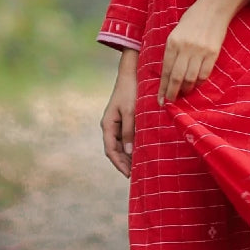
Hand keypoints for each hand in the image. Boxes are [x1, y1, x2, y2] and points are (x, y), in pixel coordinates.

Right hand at [101, 49, 137, 176]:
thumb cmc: (130, 91)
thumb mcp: (131, 112)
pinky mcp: (124, 119)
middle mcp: (110, 126)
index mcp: (108, 125)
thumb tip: (130, 152)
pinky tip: (141, 151)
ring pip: (121, 145)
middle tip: (136, 175)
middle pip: (115, 150)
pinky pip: (126, 137)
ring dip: (128, 156)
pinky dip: (132, 146)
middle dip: (124, 163)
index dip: (119, 164)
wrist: (131, 74)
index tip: (129, 174)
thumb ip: (129, 131)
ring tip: (139, 167)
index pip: (111, 150)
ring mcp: (116, 123)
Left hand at [158, 0, 249, 106]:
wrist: (213, 8)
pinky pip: (204, 74)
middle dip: (172, 92)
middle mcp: (185, 48)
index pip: (166, 70)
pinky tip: (196, 85)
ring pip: (191, 78)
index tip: (160, 100)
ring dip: (186, 89)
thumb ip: (172, 51)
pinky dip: (199, 83)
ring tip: (183, 92)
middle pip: (177, 77)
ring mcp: (200, 51)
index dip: (163, 88)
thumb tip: (169, 74)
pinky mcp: (213, 53)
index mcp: (173, 42)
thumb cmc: (192, 20)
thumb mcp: (176, 33)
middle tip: (171, 101)